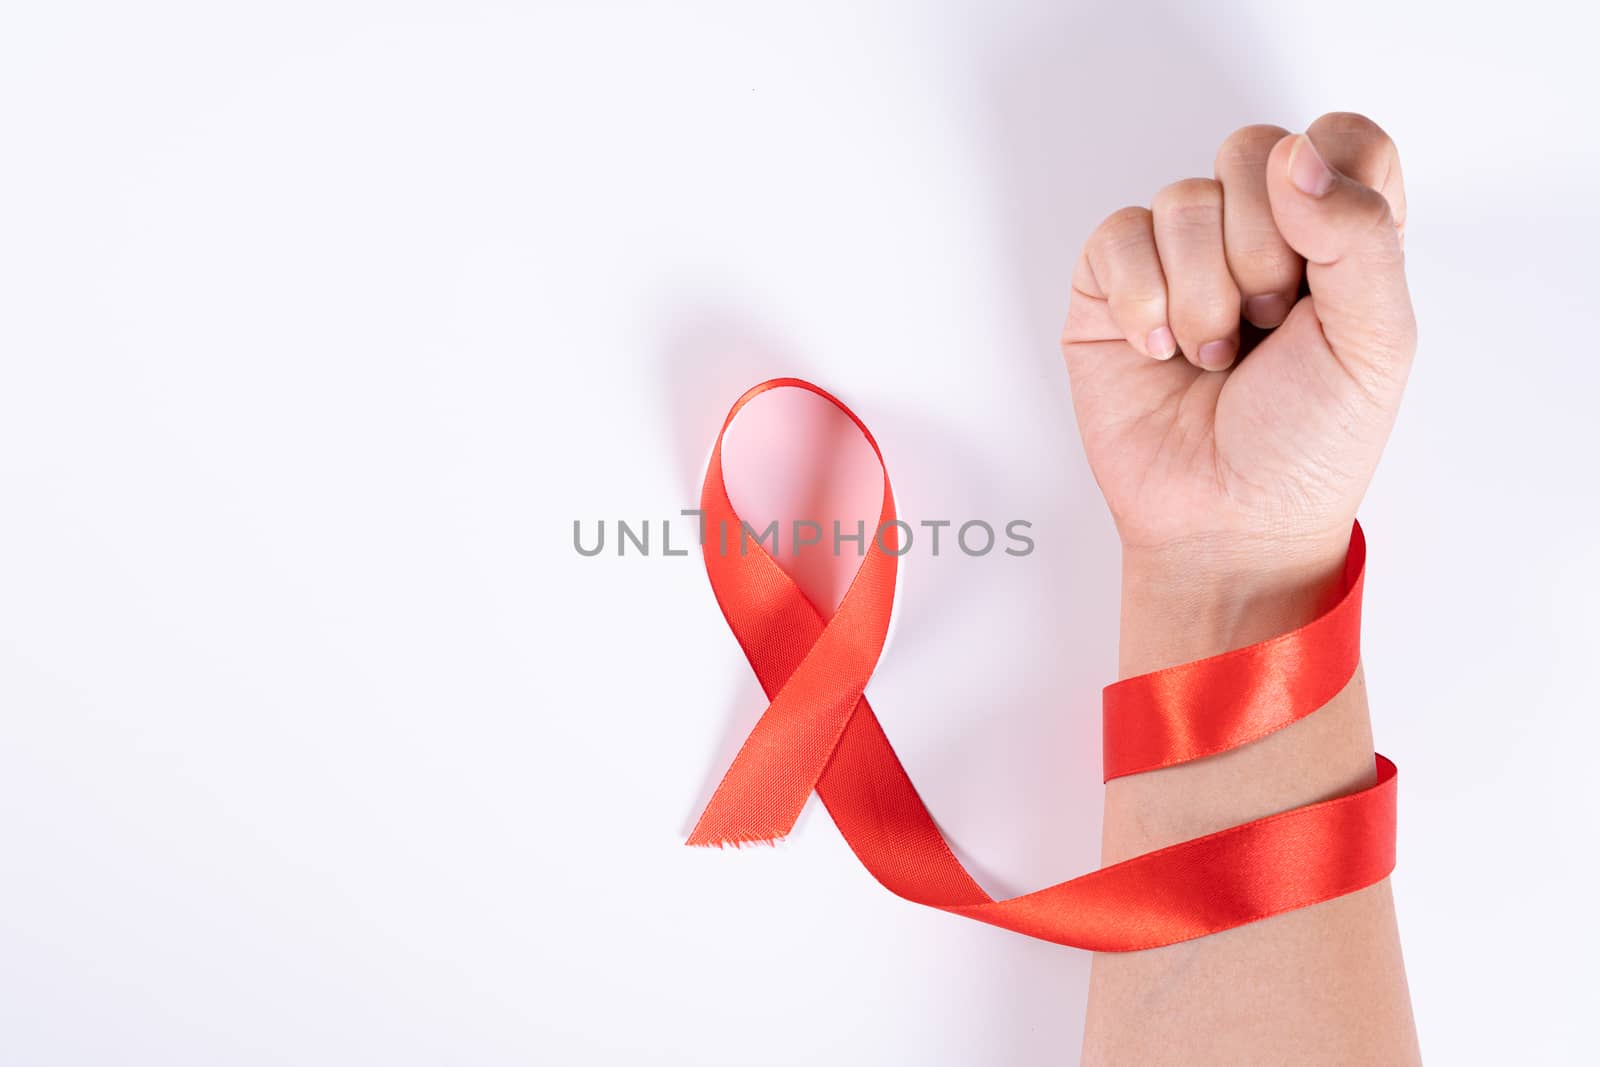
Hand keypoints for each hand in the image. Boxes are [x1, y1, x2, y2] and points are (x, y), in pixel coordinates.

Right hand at [1062, 113, 1413, 597]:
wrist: (1224, 525)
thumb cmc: (1304, 450)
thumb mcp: (1376, 343)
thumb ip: (1360, 235)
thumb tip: (1295, 158)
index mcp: (1335, 238)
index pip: (1340, 139)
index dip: (1329, 175)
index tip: (1323, 256)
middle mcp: (1256, 235)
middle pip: (1253, 153)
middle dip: (1261, 250)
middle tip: (1264, 325)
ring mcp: (1178, 258)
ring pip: (1181, 198)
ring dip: (1202, 294)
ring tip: (1211, 356)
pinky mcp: (1109, 288)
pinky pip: (1116, 236)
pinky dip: (1140, 299)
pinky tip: (1159, 350)